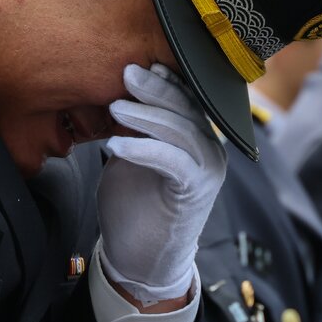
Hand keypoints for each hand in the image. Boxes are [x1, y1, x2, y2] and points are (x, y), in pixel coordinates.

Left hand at [96, 63, 225, 305]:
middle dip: (154, 88)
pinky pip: (173, 160)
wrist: (139, 259)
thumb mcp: (128, 155)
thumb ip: (132, 126)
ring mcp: (206, 170)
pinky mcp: (195, 191)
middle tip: (125, 73)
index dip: (163, 79)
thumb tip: (116, 92)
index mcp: (194, 136)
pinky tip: (114, 147)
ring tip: (114, 109)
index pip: (184, 97)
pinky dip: (143, 149)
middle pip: (185, 107)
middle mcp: (207, 149)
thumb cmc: (132, 205)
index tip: (135, 63)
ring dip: (145, 116)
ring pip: (180, 129)